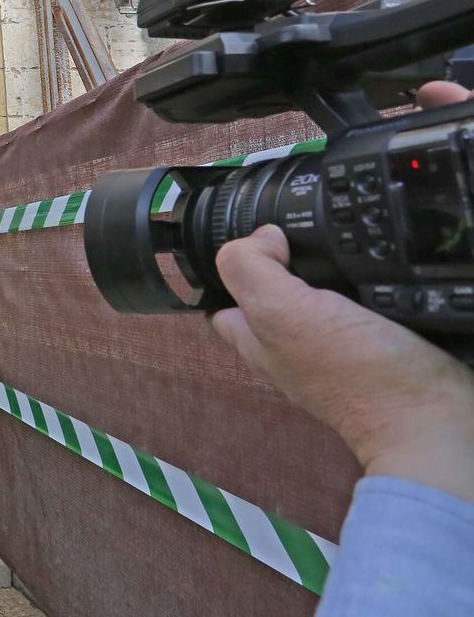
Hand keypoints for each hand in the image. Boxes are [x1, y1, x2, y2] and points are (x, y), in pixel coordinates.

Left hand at [211, 225, 473, 504]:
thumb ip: (253, 270)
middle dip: (284, 264)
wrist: (428, 414)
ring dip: (330, 275)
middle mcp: (292, 348)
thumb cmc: (352, 374)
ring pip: (321, 301)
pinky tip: (378, 278)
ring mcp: (336, 351)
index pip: (224, 303)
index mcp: (258, 340)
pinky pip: (364, 312)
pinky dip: (369, 291)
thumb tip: (261, 236)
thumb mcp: (279, 312)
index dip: (231, 270)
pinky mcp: (378, 351)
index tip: (256, 242)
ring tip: (344, 252)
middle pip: (274, 296)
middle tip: (305, 242)